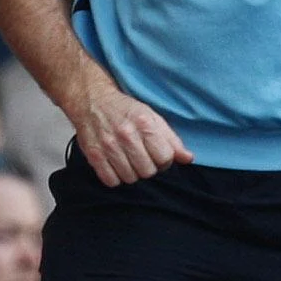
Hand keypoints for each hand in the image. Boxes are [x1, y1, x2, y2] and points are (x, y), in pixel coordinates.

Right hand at [73, 80, 191, 184]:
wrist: (91, 100)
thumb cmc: (125, 110)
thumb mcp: (152, 118)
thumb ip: (171, 140)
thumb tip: (188, 158)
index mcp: (145, 124)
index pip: (165, 158)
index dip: (164, 160)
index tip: (158, 155)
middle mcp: (126, 135)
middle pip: (148, 171)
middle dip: (148, 167)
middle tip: (142, 158)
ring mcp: (108, 146)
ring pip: (130, 178)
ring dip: (132, 173)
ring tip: (128, 160)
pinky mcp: (94, 155)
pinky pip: (111, 180)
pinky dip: (115, 177)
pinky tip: (116, 165)